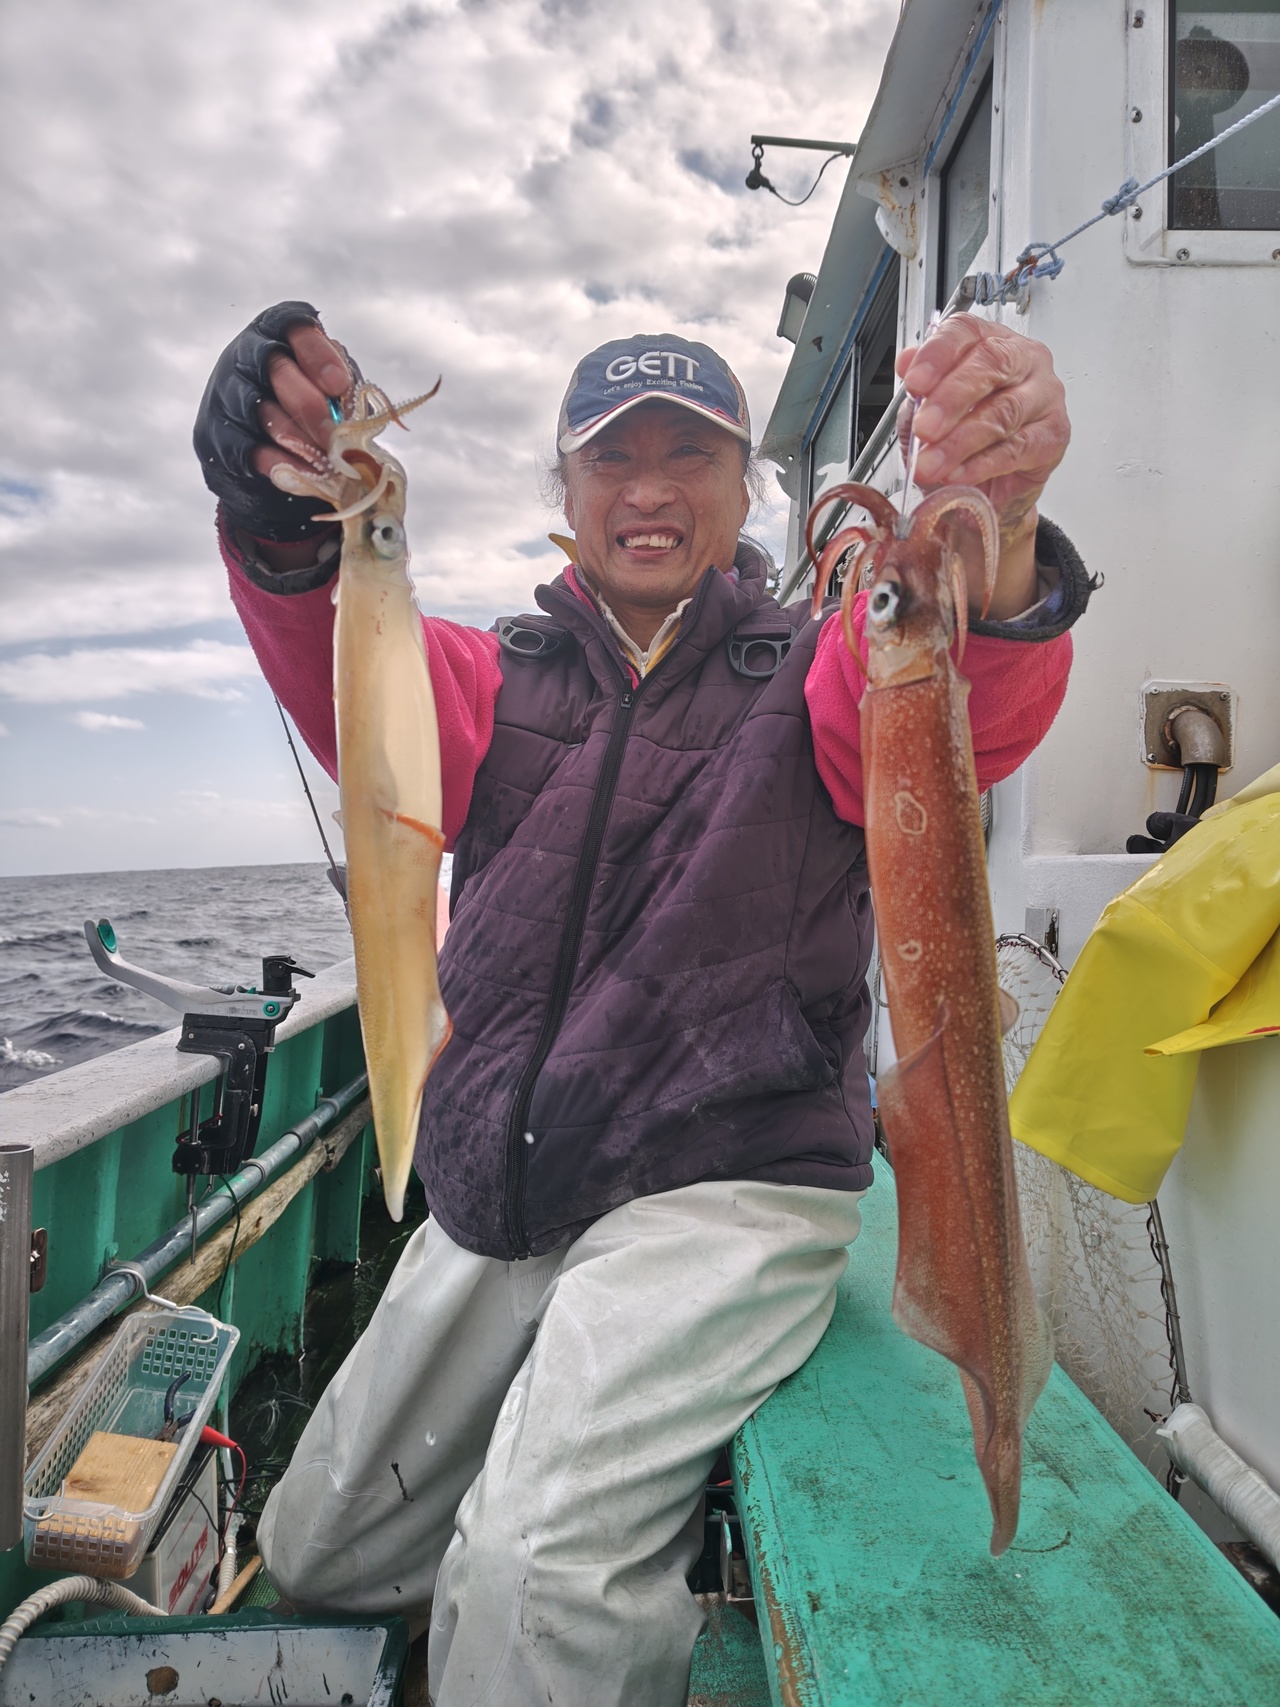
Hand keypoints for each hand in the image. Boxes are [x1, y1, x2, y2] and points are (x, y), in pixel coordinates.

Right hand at [193, 301, 358, 549]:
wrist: (276, 452)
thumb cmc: (311, 411)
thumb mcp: (330, 392)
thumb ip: (339, 391)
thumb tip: (348, 412)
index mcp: (279, 334)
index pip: (294, 325)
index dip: (317, 353)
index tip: (338, 385)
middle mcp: (248, 354)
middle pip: (277, 369)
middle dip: (309, 406)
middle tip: (333, 435)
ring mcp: (226, 391)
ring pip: (260, 409)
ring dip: (297, 438)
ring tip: (324, 460)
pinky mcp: (215, 432)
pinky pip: (245, 446)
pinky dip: (278, 461)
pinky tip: (303, 472)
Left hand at [895, 317, 1069, 617]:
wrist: (986, 493)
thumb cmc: (954, 445)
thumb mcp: (924, 416)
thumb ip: (918, 390)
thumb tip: (907, 364)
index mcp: (987, 343)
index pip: (966, 332)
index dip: (939, 354)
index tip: (914, 380)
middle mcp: (1024, 362)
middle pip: (989, 368)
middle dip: (950, 401)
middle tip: (923, 431)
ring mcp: (1044, 398)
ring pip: (1003, 412)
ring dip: (961, 442)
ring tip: (930, 466)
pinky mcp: (1053, 437)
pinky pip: (1019, 450)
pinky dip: (983, 466)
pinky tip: (958, 480)